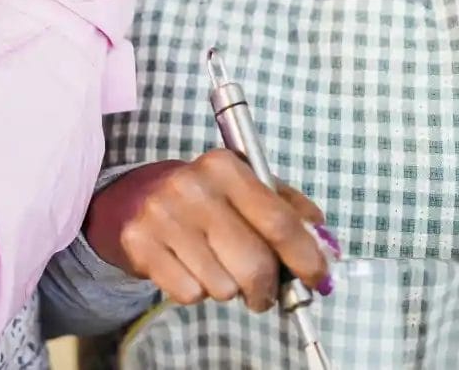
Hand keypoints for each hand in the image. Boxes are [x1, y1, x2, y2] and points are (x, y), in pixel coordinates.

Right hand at [84, 151, 337, 311]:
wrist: (133, 196)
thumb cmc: (205, 197)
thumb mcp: (247, 187)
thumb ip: (289, 211)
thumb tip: (325, 247)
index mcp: (225, 165)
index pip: (278, 221)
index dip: (305, 257)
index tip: (318, 279)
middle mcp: (192, 186)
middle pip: (254, 264)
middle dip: (267, 288)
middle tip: (262, 290)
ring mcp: (162, 215)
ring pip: (222, 286)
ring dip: (227, 288)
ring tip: (216, 267)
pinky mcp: (139, 243)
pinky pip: (189, 294)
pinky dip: (196, 291)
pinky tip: (189, 267)